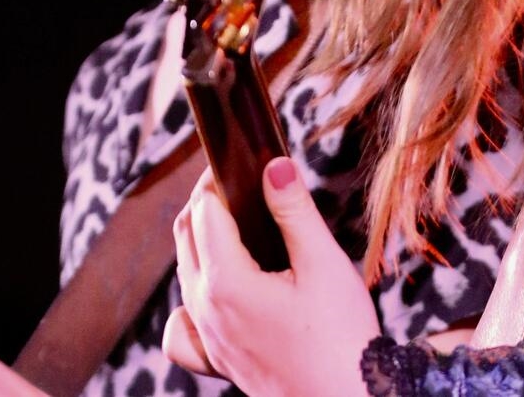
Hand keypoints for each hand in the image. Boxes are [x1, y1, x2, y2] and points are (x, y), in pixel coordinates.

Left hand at [164, 158, 380, 396]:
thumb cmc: (341, 337)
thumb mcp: (325, 264)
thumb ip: (294, 211)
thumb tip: (274, 165)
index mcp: (226, 282)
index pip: (204, 211)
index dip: (217, 179)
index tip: (240, 160)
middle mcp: (204, 310)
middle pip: (186, 236)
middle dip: (206, 202)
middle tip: (240, 183)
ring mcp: (207, 339)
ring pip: (184, 273)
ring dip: (200, 240)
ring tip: (237, 224)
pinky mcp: (216, 361)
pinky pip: (182, 326)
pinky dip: (189, 300)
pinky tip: (215, 292)